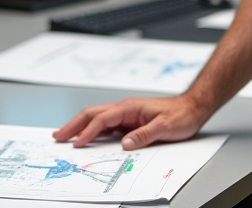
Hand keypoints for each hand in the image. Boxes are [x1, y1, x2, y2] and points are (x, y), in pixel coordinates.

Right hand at [53, 95, 211, 150]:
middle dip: (74, 125)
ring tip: (65, 136)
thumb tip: (124, 144)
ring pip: (97, 119)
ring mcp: (127, 115)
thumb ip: (144, 135)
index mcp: (130, 107)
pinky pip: (107, 126)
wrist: (193, 108)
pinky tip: (87, 138)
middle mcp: (125, 109)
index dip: (88, 131)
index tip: (77, 143)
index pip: (102, 119)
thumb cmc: (181, 115)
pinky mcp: (130, 122)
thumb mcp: (165, 127)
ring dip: (80, 127)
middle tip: (58, 136)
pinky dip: (93, 131)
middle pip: (93, 115)